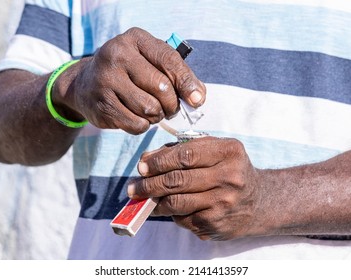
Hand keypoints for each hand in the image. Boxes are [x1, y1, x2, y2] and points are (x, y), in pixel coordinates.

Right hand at [65, 27, 205, 133]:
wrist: (86, 84)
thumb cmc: (129, 72)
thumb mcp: (150, 62)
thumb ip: (176, 76)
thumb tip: (198, 99)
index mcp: (135, 39)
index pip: (168, 60)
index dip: (187, 82)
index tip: (197, 100)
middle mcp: (117, 55)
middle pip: (161, 88)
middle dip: (172, 104)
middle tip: (169, 107)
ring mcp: (105, 80)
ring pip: (149, 108)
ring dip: (157, 116)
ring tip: (152, 111)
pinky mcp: (101, 105)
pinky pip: (136, 124)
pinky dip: (143, 126)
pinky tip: (138, 117)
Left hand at [128, 137, 266, 240]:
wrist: (259, 202)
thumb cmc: (229, 170)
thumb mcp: (214, 151)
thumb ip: (182, 150)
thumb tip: (146, 160)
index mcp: (228, 152)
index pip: (185, 155)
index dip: (159, 161)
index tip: (142, 166)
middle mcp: (229, 177)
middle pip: (178, 180)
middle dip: (149, 184)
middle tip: (133, 187)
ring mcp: (224, 203)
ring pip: (177, 202)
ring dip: (154, 202)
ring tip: (142, 198)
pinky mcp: (217, 224)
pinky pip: (184, 218)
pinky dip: (171, 213)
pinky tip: (169, 208)